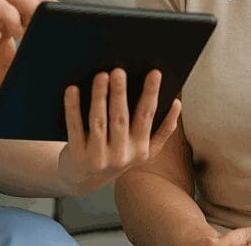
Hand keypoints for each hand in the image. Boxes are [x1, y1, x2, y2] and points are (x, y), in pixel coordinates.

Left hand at [57, 66, 181, 194]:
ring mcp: (98, 158)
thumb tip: (177, 104)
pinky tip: (73, 89)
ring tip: (101, 76)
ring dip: (99, 97)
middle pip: (121, 119)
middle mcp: (121, 156)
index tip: (155, 73)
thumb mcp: (142, 149)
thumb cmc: (116, 154)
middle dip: (120, 93)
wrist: (84, 179)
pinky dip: (73, 108)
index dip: (151, 94)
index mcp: (140, 149)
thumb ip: (162, 130)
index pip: (147, 116)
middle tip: (119, 71)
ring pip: (99, 123)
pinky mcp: (77, 157)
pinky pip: (75, 128)